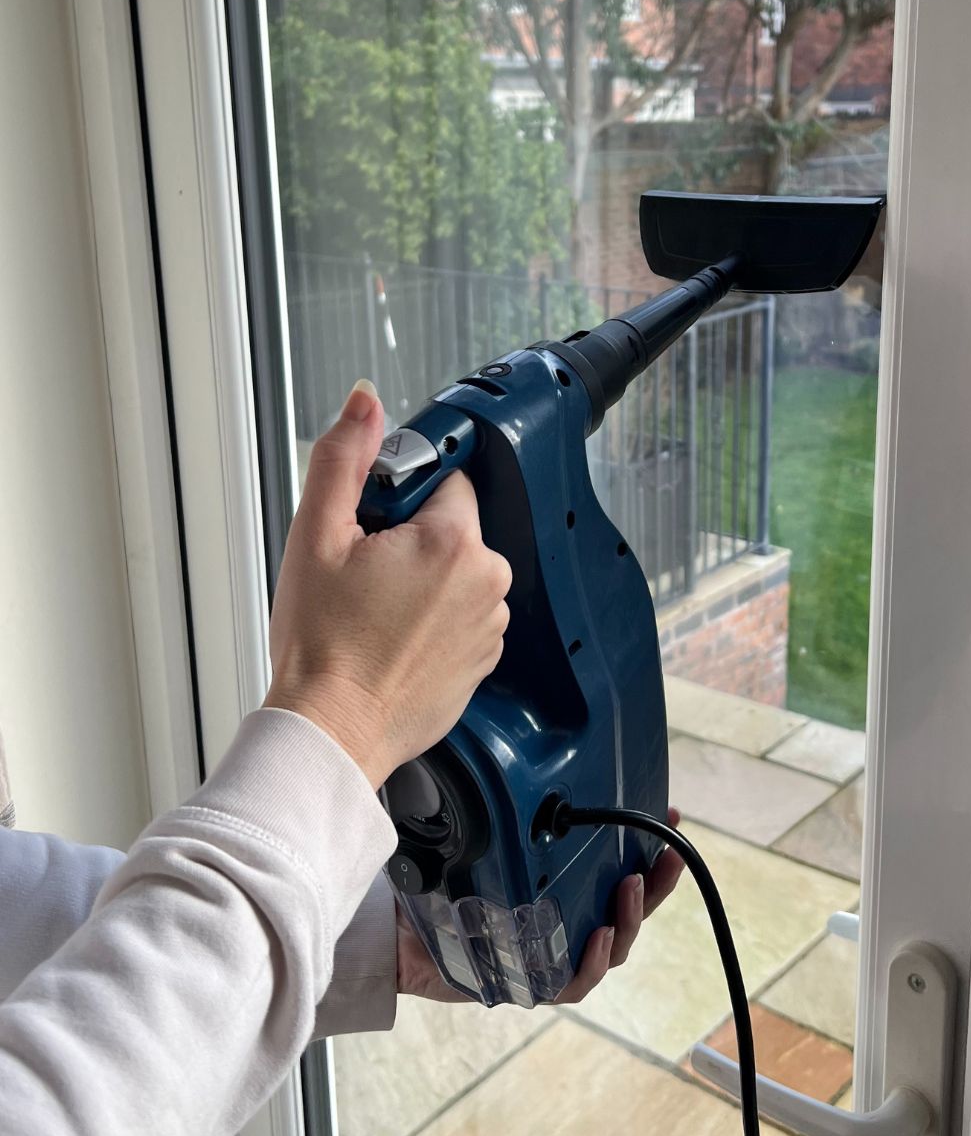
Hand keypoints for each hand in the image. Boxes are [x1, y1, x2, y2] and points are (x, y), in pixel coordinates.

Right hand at [266, 380, 511, 787]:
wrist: (331, 731)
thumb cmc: (322, 646)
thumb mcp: (317, 536)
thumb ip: (344, 459)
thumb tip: (365, 403)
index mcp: (454, 543)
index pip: (445, 479)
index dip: (401, 496)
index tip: (373, 524)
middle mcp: (487, 583)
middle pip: (452, 527)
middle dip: (410, 538)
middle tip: (362, 573)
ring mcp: (489, 627)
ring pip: (456, 573)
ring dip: (422, 581)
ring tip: (373, 612)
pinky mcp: (482, 662)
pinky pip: (460, 617)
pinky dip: (431, 621)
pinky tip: (391, 639)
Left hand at [395, 810, 686, 1004]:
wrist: (398, 935)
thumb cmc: (442, 884)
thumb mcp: (480, 838)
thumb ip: (505, 809)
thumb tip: (514, 754)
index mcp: (564, 891)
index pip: (618, 868)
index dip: (650, 847)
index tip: (670, 815)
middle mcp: (565, 924)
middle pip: (627, 909)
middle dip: (656, 884)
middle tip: (671, 854)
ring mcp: (552, 956)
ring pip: (611, 945)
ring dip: (629, 918)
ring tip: (630, 886)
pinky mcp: (530, 985)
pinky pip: (572, 982)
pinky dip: (591, 963)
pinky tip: (598, 936)